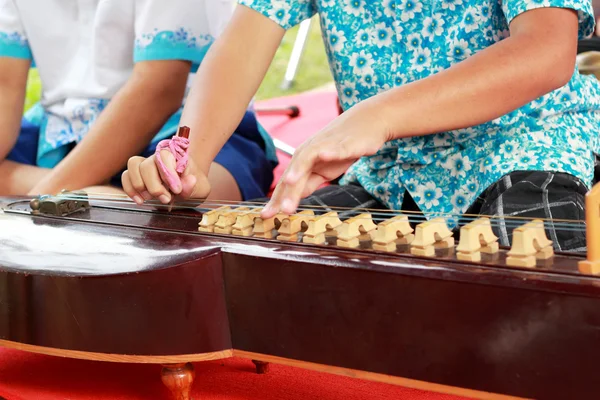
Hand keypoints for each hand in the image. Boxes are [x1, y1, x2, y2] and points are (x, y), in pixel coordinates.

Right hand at [122, 150, 209, 204]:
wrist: (189, 189)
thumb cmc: (195, 186)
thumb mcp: (201, 189)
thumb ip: (194, 186)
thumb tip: (190, 180)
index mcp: (176, 156)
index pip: (165, 156)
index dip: (168, 173)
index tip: (177, 190)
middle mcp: (159, 158)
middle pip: (147, 164)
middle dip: (154, 186)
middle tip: (166, 199)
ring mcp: (146, 165)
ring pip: (133, 166)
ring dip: (140, 186)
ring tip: (152, 199)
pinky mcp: (137, 175)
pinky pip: (126, 176)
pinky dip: (130, 189)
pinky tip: (140, 201)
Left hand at [262, 99, 389, 217]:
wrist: (367, 123)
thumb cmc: (343, 148)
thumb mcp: (325, 170)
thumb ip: (309, 182)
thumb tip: (293, 198)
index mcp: (304, 162)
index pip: (286, 184)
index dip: (277, 200)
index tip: (266, 216)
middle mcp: (309, 153)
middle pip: (294, 174)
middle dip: (286, 193)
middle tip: (279, 211)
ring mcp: (325, 146)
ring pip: (308, 159)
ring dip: (299, 170)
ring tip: (290, 182)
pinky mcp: (344, 143)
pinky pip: (336, 148)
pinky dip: (329, 151)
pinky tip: (324, 155)